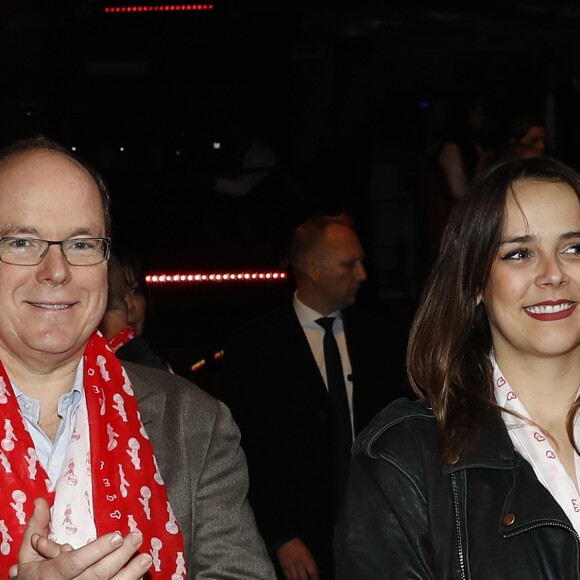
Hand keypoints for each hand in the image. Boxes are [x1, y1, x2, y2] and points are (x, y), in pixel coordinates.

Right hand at [9, 497, 152, 578]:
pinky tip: (140, 574)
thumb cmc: (34, 576)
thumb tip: (42, 501)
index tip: (116, 535)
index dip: (97, 550)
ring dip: (131, 573)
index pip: (75, 563)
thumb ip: (36, 527)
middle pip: (98, 575)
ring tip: (146, 558)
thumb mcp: (28, 554)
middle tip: (137, 537)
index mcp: (51, 575)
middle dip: (120, 556)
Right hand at [276, 538, 318, 579]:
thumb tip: (316, 572)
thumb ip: (311, 562)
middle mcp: (299, 564)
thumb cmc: (297, 544)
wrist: (284, 540)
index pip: (313, 572)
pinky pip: (288, 578)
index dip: (315, 578)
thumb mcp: (307, 551)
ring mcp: (291, 567)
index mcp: (306, 559)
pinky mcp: (284, 568)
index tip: (316, 579)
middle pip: (304, 578)